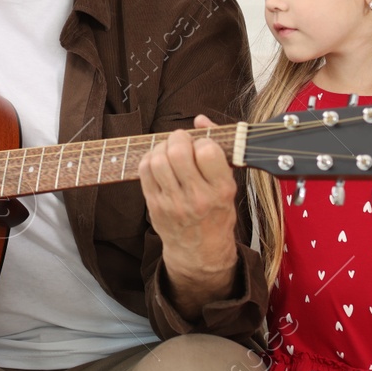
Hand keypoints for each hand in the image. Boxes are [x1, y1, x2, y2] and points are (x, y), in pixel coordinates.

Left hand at [137, 115, 239, 306]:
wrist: (200, 251)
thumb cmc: (216, 212)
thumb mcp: (227, 184)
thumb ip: (218, 148)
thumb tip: (200, 119)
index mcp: (221, 191)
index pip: (207, 151)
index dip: (203, 142)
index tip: (203, 146)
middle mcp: (197, 198)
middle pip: (178, 153)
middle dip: (178, 139)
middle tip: (182, 142)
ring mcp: (173, 203)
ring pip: (158, 160)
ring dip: (162, 148)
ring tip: (170, 151)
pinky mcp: (154, 205)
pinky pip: (144, 171)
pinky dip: (149, 159)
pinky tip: (159, 162)